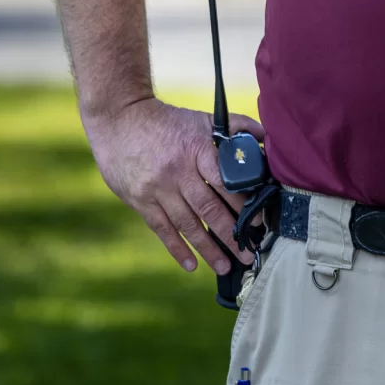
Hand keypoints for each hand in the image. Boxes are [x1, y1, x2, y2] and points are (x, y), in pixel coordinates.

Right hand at [82, 96, 264, 273]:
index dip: (242, 204)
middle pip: (208, 209)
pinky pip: (162, 228)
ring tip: (225, 266)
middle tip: (249, 253)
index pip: (224, 182)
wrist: (120, 118)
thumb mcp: (202, 119)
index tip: (257, 222)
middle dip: (231, 235)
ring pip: (187, 224)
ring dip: (207, 248)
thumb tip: (264, 135)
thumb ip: (236, 126)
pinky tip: (190, 264)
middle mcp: (178, 171)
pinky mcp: (140, 199)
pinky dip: (177, 248)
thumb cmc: (168, 121)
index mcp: (197, 150)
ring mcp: (157, 188)